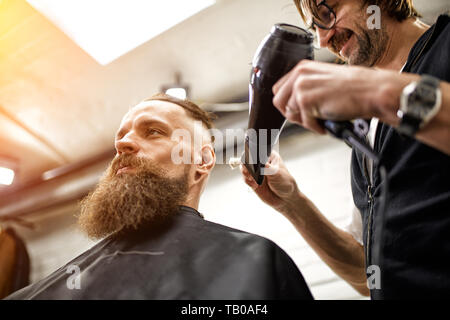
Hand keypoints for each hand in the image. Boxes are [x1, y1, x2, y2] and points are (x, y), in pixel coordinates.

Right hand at [240, 151, 299, 213]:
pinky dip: (247, 181)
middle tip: (250, 171)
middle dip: (247, 164)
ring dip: (246, 173)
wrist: (285, 198)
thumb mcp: (279, 175)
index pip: (258, 150)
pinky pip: (245, 177)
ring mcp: (256, 171)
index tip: (252, 160)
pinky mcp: (252, 180)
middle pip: (248, 157)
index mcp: (269, 156)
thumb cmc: (286, 183)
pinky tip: (255, 185)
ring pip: (244, 167)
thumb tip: (263, 164)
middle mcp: (261, 162)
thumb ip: (270, 169)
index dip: (252, 153)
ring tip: (252, 179)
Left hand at [272, 60, 413, 132]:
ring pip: (290, 114)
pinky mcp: (306, 101)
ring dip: (306, 121)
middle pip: (279, 102)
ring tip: (322, 118)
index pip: (279, 90)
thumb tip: (292, 105)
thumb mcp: (323, 81)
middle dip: (293, 114)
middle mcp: (299, 75)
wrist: (372, 91)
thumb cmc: (355, 88)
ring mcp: (301, 87)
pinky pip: (305, 122)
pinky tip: (329, 121)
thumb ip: (306, 88)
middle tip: (310, 118)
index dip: (288, 104)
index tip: (299, 111)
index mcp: (302, 68)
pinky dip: (317, 127)